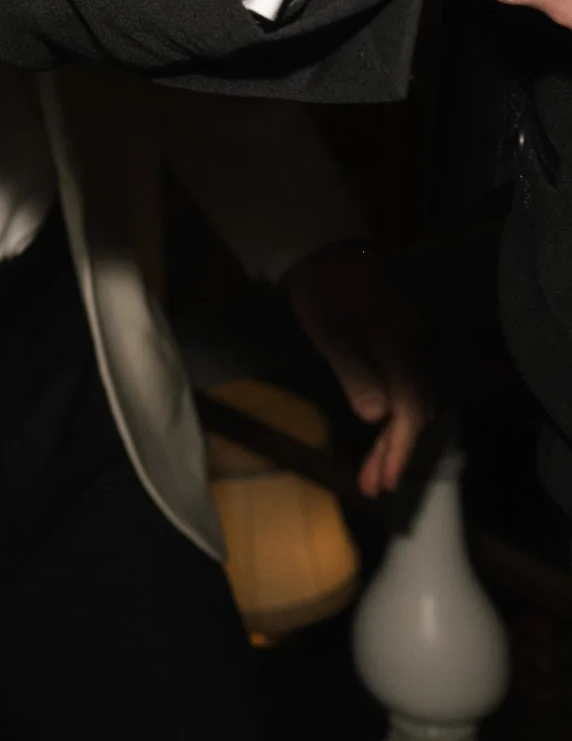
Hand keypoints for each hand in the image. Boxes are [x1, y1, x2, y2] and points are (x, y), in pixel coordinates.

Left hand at [282, 235, 433, 498]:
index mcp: (402, 344)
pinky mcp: (403, 350)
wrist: (329, 251)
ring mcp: (413, 348)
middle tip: (374, 488)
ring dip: (395, 442)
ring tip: (373, 478)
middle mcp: (417, 349)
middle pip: (415, 411)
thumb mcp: (329, 330)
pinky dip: (394, 421)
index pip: (411, 407)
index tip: (387, 480)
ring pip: (412, 405)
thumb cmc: (324, 289)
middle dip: (396, 454)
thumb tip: (377, 417)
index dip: (400, 448)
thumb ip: (354, 371)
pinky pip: (406, 392)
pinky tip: (380, 440)